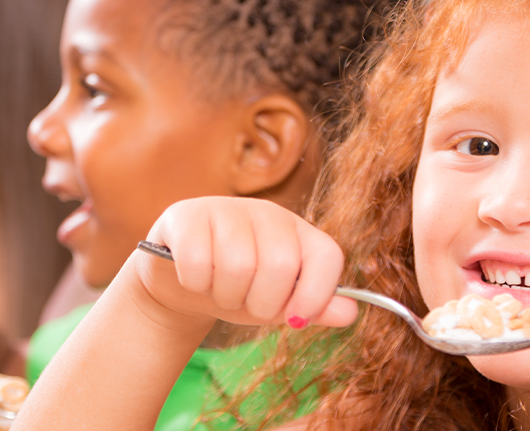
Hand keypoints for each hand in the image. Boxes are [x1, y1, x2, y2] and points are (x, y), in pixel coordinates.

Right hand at [132, 196, 356, 330]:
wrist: (179, 279)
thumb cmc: (239, 289)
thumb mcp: (279, 303)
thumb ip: (314, 307)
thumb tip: (350, 312)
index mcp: (299, 233)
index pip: (327, 256)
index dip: (316, 296)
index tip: (295, 320)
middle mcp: (269, 213)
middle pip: (281, 264)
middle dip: (262, 302)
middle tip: (247, 303)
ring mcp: (227, 209)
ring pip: (237, 265)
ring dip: (226, 296)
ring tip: (220, 290)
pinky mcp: (187, 215)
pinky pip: (198, 261)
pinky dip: (195, 284)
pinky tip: (194, 277)